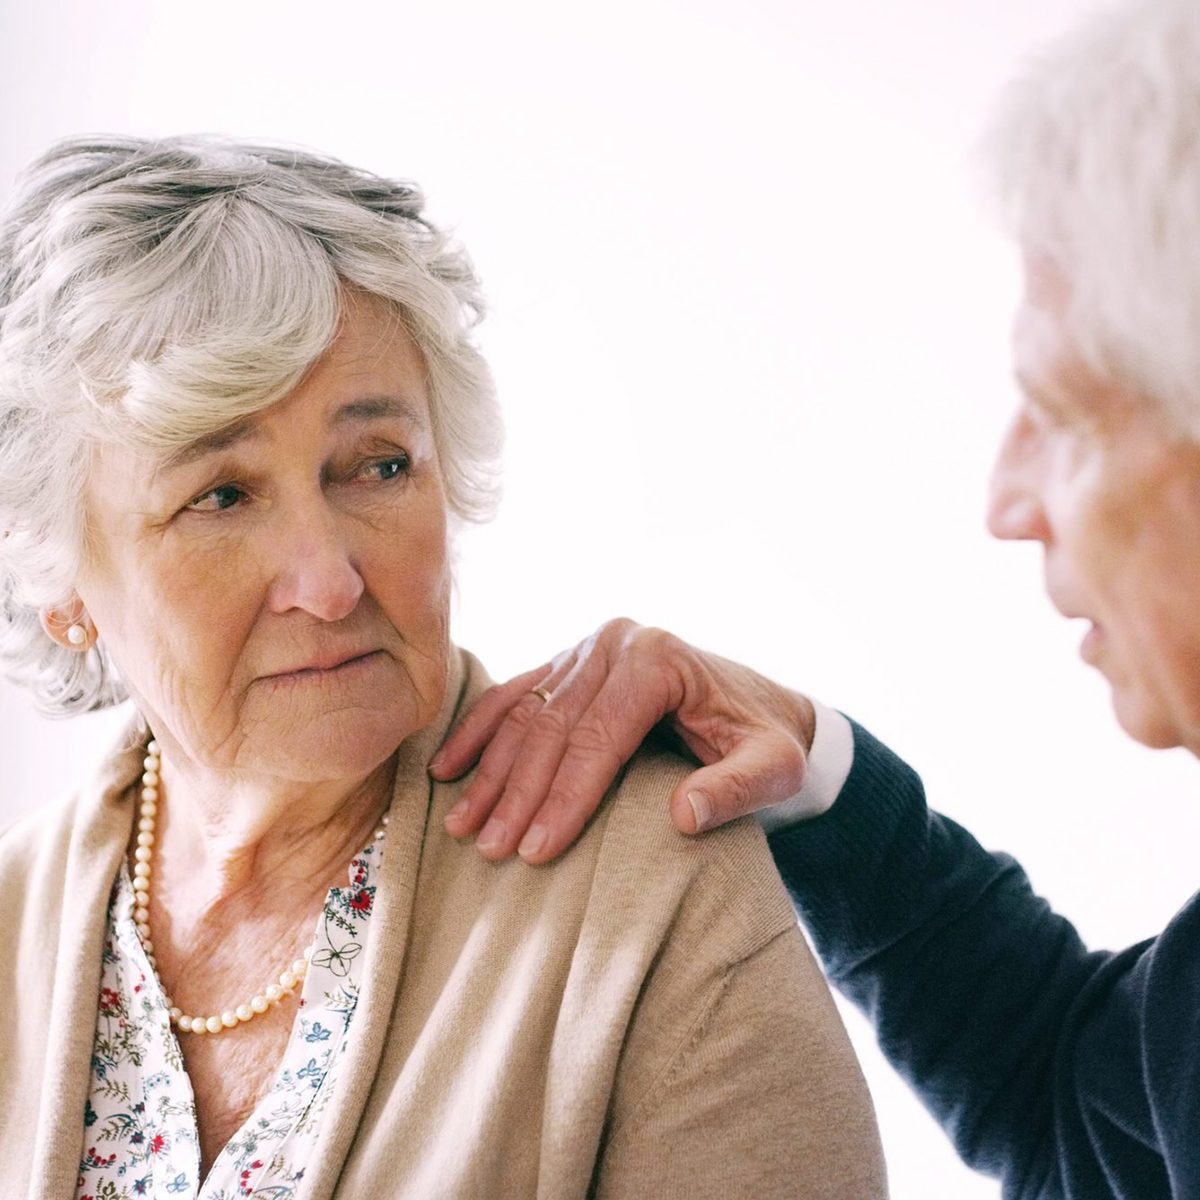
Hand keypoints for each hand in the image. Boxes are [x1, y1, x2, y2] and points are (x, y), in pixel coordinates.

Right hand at [431, 618, 816, 862]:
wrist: (760, 704)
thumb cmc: (766, 739)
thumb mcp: (774, 766)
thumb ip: (737, 789)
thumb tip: (685, 817)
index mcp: (658, 658)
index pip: (598, 737)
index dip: (565, 798)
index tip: (535, 851)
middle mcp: (615, 643)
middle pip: (553, 726)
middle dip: (518, 793)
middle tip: (490, 850)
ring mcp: (587, 647)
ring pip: (525, 713)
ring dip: (490, 771)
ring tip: (463, 825)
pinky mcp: (569, 661)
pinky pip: (514, 695)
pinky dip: (478, 732)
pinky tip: (448, 770)